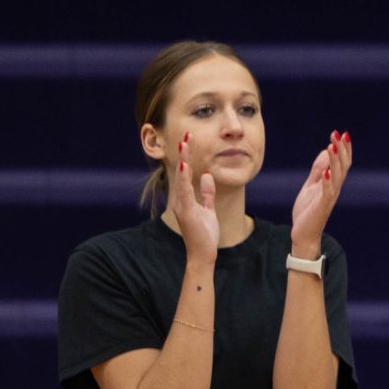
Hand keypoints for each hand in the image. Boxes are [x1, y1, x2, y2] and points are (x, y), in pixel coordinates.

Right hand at [167, 132, 219, 258]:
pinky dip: (185, 178)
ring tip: (184, 143)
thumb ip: (207, 194)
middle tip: (186, 133)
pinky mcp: (186, 212)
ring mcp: (181, 205)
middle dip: (184, 152)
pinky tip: (185, 165)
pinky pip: (185, 192)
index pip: (186, 172)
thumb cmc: (204, 234)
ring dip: (184, 159)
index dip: (188, 155)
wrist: (202, 254)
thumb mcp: (208, 210)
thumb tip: (208, 176)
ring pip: (182, 178)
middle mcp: (180, 198)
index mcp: (185, 197)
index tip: (190, 139)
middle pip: (182, 171)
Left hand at [291, 129, 351, 255]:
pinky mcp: (322, 206)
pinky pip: (327, 192)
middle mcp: (334, 189)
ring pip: (337, 176)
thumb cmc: (307, 211)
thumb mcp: (311, 186)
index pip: (342, 163)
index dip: (343, 148)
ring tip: (332, 146)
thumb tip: (325, 151)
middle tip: (337, 133)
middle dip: (340, 149)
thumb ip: (318, 170)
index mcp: (332, 183)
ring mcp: (329, 197)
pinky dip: (328, 181)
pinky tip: (327, 171)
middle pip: (342, 166)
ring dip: (335, 161)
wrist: (303, 234)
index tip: (342, 133)